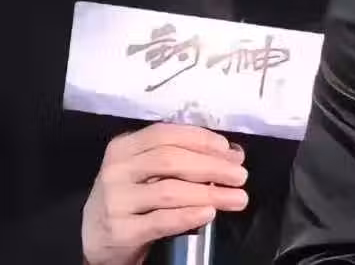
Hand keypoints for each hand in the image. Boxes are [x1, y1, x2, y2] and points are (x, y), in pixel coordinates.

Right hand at [81, 122, 246, 264]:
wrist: (94, 238)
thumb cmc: (131, 196)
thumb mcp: (146, 170)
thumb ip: (181, 158)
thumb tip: (232, 154)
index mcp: (124, 146)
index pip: (167, 134)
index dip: (201, 139)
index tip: (228, 149)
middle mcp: (116, 170)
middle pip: (171, 160)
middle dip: (212, 166)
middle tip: (241, 175)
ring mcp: (116, 201)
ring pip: (169, 191)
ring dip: (209, 193)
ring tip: (236, 198)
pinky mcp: (119, 231)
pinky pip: (161, 220)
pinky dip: (189, 215)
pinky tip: (209, 213)